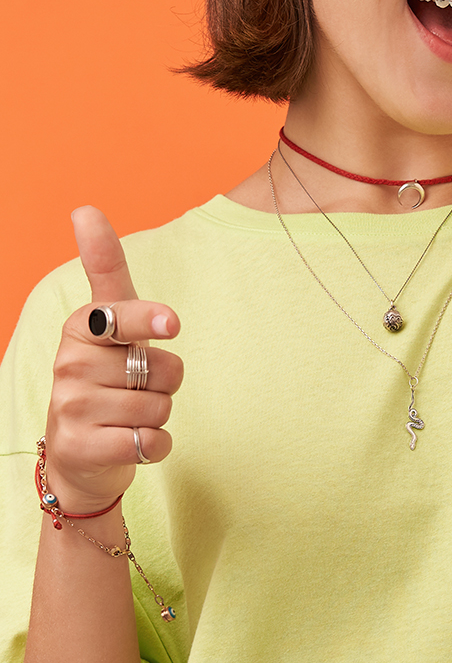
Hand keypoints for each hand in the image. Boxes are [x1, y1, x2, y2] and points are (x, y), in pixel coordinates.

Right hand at [43, 207, 182, 512]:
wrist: (80, 454)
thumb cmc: (108, 378)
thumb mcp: (112, 326)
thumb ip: (107, 272)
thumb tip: (83, 208)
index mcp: (82, 326)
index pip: (119, 313)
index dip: (148, 318)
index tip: (171, 322)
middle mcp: (69, 363)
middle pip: (162, 367)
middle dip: (165, 381)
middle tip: (138, 386)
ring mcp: (71, 406)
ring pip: (160, 406)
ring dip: (159, 415)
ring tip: (129, 415)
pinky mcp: (82, 447)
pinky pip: (150, 442)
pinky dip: (154, 445)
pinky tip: (130, 442)